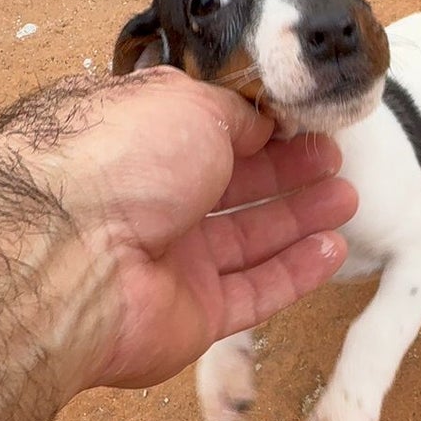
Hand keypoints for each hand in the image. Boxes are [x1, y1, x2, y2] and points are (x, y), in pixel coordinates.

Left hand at [0, 69, 356, 393]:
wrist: (72, 259)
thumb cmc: (114, 164)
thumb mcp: (185, 104)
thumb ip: (232, 113)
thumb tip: (260, 122)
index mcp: (136, 142)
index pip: (205, 133)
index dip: (258, 127)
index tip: (303, 121)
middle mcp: (148, 201)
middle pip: (231, 187)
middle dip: (287, 172)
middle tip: (334, 158)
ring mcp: (169, 262)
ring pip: (248, 239)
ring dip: (299, 219)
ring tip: (348, 198)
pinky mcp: (192, 316)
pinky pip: (254, 292)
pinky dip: (296, 272)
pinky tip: (333, 249)